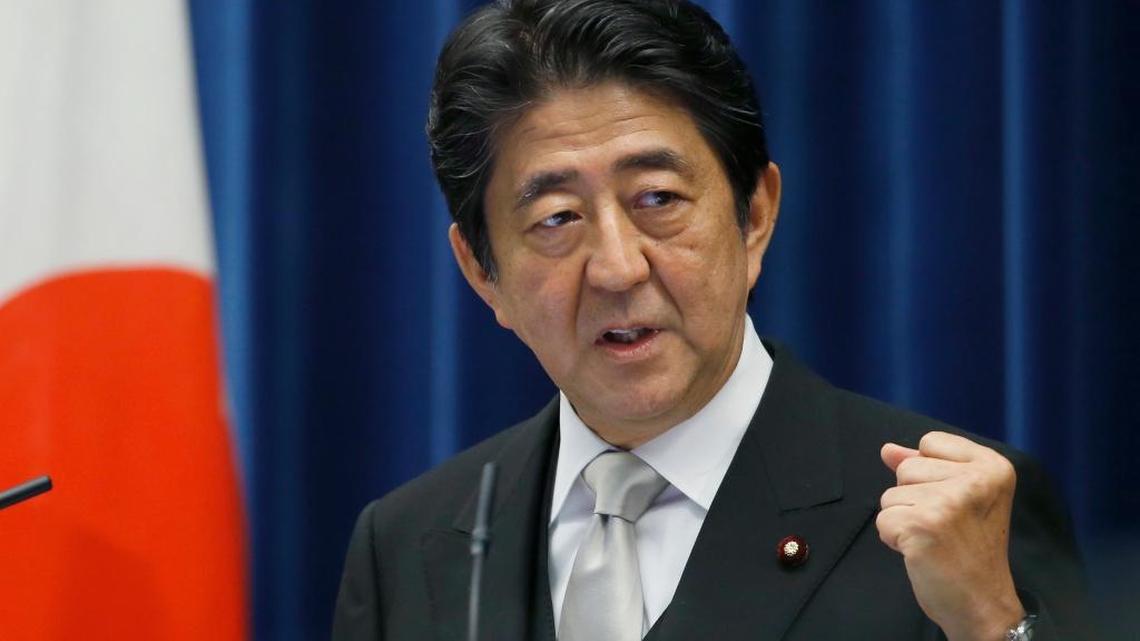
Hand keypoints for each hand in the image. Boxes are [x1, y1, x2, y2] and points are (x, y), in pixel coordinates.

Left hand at [877, 431, 1024, 640]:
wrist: (983, 605)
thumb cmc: (971, 551)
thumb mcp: (960, 497)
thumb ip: (926, 467)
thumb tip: (887, 449)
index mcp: (993, 466)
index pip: (930, 442)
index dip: (930, 473)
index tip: (954, 502)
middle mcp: (975, 480)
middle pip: (906, 467)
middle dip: (913, 497)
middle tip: (944, 526)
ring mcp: (948, 502)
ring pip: (890, 494)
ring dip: (902, 519)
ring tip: (933, 539)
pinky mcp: (922, 524)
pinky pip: (882, 520)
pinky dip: (893, 538)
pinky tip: (921, 552)